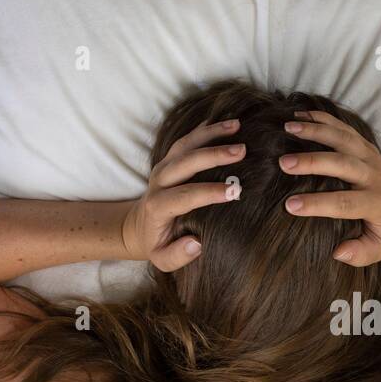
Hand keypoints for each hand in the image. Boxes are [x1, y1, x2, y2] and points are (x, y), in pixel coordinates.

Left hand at [121, 117, 245, 270]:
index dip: (209, 192)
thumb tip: (196, 243)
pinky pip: (187, 139)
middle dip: (214, 154)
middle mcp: (159, 181)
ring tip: (238, 126)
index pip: (185, 196)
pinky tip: (228, 122)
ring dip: (212, 133)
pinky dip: (207, 129)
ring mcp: (163, 166)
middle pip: (185, 161)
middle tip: (242, 151)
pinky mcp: (169, 158)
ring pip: (186, 144)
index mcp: (158, 206)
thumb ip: (177, 255)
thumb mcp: (162, 259)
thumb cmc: (156, 243)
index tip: (234, 192)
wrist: (138, 226)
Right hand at [279, 111, 380, 265]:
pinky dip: (321, 119)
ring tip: (287, 128)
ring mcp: (369, 156)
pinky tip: (298, 116)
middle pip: (343, 164)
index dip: (317, 204)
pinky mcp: (364, 144)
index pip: (344, 203)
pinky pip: (342, 128)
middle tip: (283, 162)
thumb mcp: (380, 247)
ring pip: (343, 138)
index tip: (290, 206)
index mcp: (376, 202)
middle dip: (313, 161)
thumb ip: (361, 254)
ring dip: (315, 131)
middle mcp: (373, 175)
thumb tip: (338, 253)